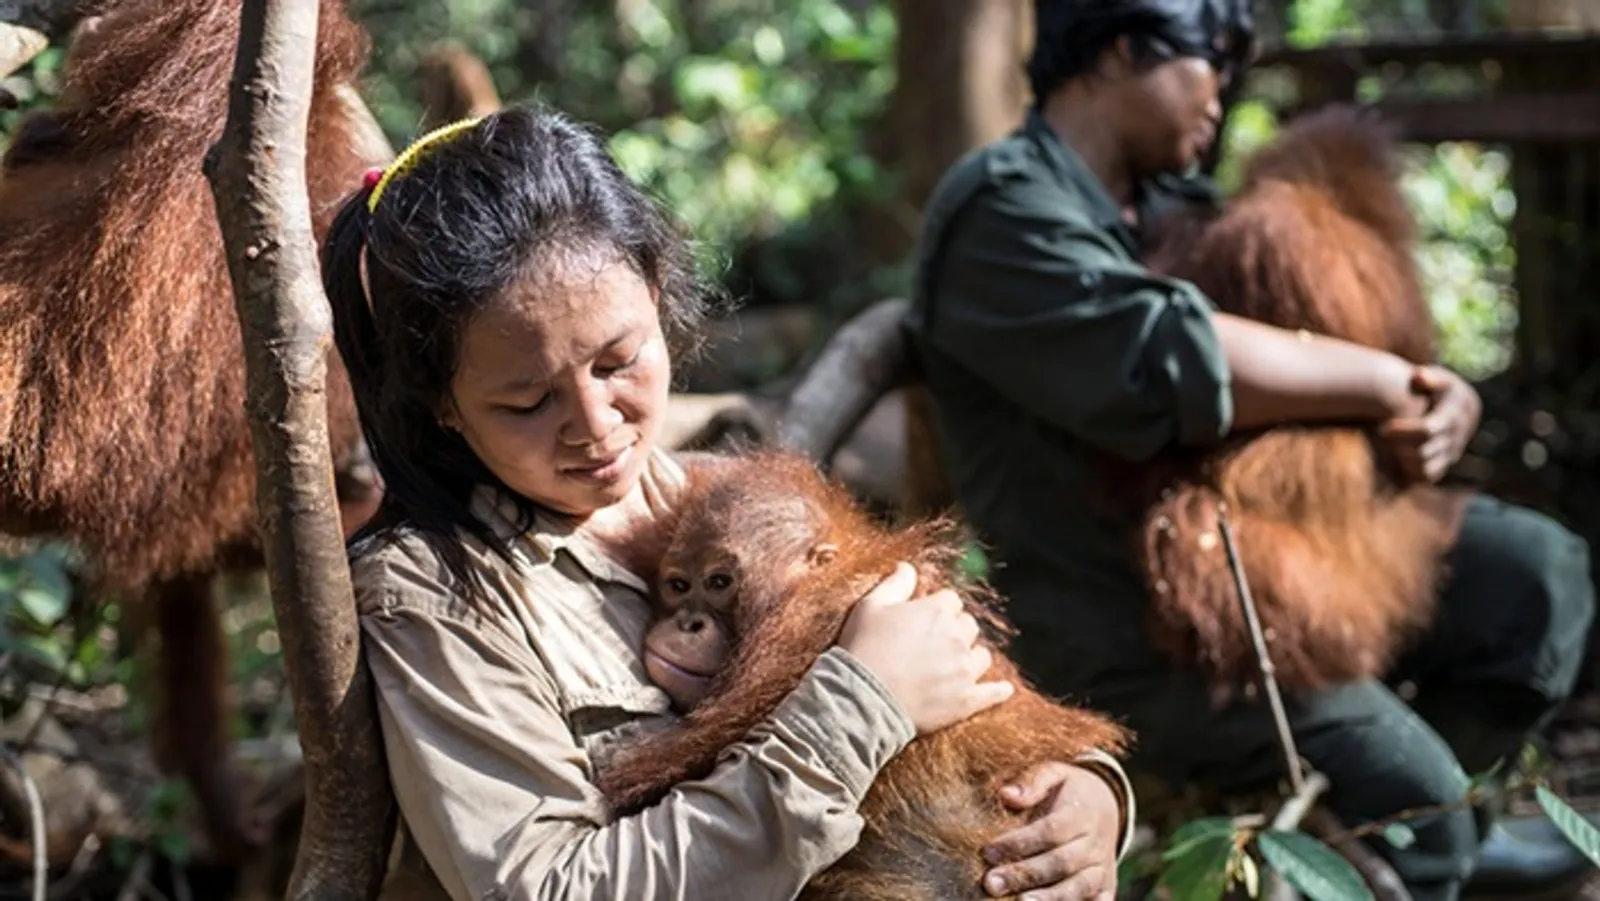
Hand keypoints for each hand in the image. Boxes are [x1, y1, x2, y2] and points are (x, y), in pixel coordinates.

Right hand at [838, 562, 1013, 734]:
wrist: (862, 699)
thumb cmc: (863, 648)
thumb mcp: (871, 606)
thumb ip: (894, 584)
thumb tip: (907, 567)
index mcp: (937, 610)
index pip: (951, 600)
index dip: (937, 609)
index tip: (924, 619)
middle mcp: (957, 637)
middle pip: (969, 626)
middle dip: (955, 631)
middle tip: (935, 643)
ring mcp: (964, 670)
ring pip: (982, 656)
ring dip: (971, 657)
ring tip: (957, 664)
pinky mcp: (966, 700)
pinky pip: (991, 693)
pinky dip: (998, 691)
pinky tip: (1003, 689)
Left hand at [981, 762, 1121, 899]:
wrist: (1105, 804)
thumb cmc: (1067, 790)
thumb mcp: (1054, 773)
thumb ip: (1032, 781)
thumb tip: (1005, 795)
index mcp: (1080, 813)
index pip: (1050, 831)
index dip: (1019, 842)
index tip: (987, 851)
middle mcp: (1095, 842)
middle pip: (1061, 862)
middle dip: (1025, 874)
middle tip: (991, 883)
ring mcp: (1102, 867)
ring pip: (1080, 887)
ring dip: (1050, 898)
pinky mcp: (1106, 885)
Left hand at [1377, 365, 1481, 483]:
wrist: (1462, 408)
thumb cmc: (1442, 389)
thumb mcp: (1440, 377)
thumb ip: (1430, 377)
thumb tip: (1418, 376)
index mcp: (1452, 418)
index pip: (1427, 431)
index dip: (1403, 431)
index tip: (1383, 427)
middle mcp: (1454, 440)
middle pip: (1422, 452)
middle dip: (1398, 444)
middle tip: (1379, 433)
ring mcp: (1449, 455)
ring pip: (1424, 468)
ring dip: (1401, 459)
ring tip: (1387, 445)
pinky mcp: (1443, 465)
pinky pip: (1426, 476)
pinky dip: (1409, 470)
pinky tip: (1394, 457)